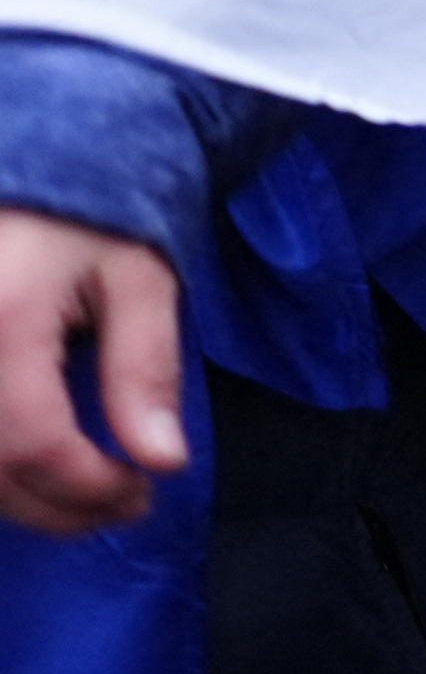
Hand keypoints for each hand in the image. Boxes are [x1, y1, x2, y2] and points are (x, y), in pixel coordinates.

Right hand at [0, 206, 186, 532]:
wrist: (36, 167)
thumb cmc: (93, 216)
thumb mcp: (140, 277)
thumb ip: (145, 368)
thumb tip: (162, 460)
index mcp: (3, 321)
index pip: (34, 444)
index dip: (88, 488)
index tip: (143, 491)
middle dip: (60, 506)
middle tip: (124, 504)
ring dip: (22, 499)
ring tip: (87, 493)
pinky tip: (38, 466)